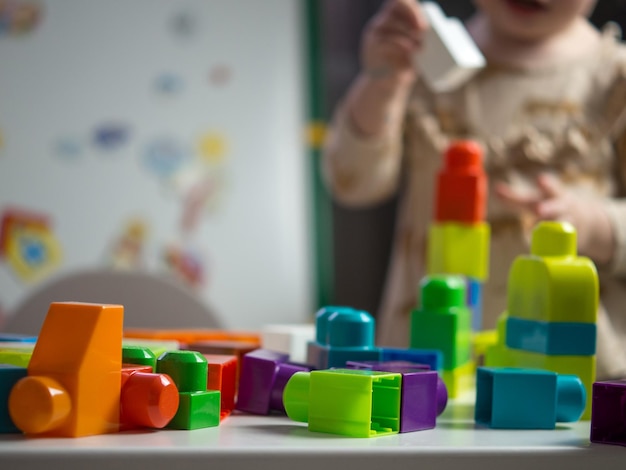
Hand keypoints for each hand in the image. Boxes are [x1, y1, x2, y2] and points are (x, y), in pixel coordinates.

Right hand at [360, 0, 427, 86]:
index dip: (413, 8)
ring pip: (391, 24)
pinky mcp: (371, 48)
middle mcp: (382, 22)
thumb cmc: (404, 64)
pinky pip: (385, 41)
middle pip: (395, 5)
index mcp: (393, 18)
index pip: (401, 1)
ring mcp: (374, 34)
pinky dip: (401, 45)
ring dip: (408, 34)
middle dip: (412, 14)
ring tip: (420, 47)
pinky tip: (411, 51)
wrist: (386, 85)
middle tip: (424, 29)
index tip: (425, 24)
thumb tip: (449, 30)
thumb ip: (424, 38)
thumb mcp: (415, 48)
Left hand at [494, 173, 613, 263]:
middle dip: (548, 208)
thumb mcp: (533, 201)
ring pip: (562, 224)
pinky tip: (553, 247)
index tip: (541, 179)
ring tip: (545, 231)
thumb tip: (496, 189)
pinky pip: (563, 240)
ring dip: (554, 226)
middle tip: (539, 210)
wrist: (586, 219)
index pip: (548, 189)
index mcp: (553, 195)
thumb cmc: (549, 206)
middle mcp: (562, 207)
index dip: (545, 185)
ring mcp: (569, 222)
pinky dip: (557, 243)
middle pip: (555, 207)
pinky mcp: (572, 237)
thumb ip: (515, 198)